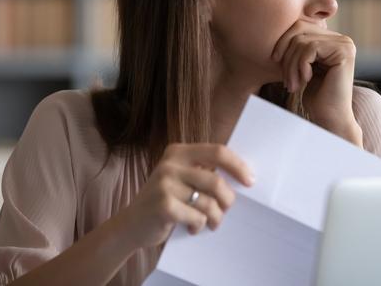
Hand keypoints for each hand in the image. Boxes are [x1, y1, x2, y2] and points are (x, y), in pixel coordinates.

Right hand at [119, 143, 253, 248]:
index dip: (237, 166)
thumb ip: (203, 172)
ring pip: (209, 202)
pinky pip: (197, 217)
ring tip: (211, 222)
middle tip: (226, 209)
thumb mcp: (180, 178)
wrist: (131, 224)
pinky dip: (199, 226)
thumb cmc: (164, 201)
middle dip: (227, 199)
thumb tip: (243, 176)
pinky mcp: (163, 205)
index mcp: (178, 152)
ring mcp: (165, 184)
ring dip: (215, 217)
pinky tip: (193, 227)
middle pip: (216, 180)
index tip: (250, 181)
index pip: (217, 152)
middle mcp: (170, 164)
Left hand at [271, 20, 360, 144]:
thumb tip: (278, 27)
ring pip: (302, 41)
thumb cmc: (315, 96)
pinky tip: (305, 80)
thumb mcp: (302, 66)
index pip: (299, 26)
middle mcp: (342, 38)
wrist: (330, 118)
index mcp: (332, 39)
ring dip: (292, 65)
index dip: (283, 42)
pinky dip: (301, 66)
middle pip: (300, 30)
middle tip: (286, 79)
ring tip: (293, 85)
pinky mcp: (344, 52)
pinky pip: (310, 48)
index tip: (275, 62)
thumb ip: (297, 46)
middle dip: (286, 54)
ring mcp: (345, 44)